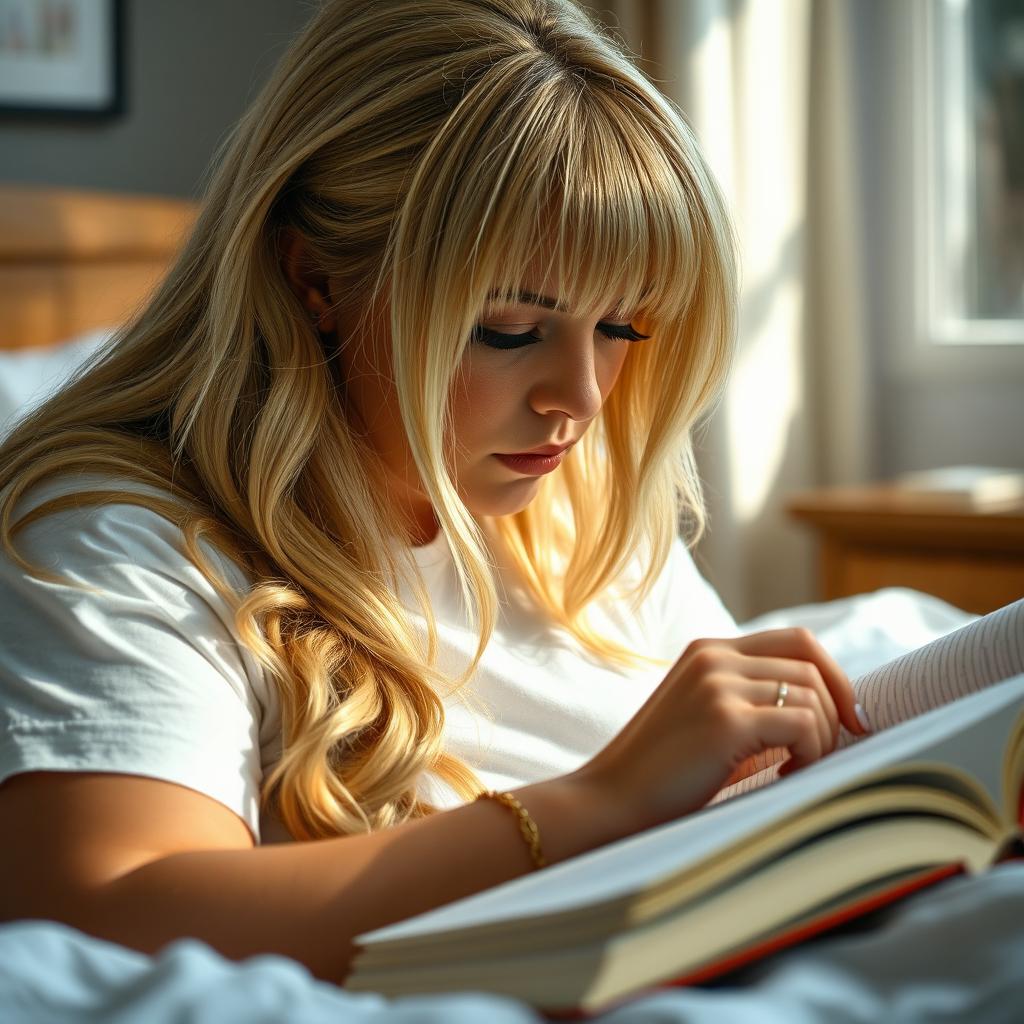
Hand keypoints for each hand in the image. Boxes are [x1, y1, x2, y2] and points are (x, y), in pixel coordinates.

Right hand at [574, 628, 867, 834]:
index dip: (835, 676)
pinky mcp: (726, 718)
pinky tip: (785, 776)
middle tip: (822, 755)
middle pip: (811, 665)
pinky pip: (803, 724)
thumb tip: (832, 709)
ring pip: (812, 696)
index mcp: (709, 651)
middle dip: (836, 712)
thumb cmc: (663, 773)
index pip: (797, 640)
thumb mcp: (708, 718)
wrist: (611, 800)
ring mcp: (718, 684)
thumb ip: (752, 699)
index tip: (851, 718)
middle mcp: (714, 657)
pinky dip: (810, 754)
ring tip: (794, 769)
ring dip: (820, 739)